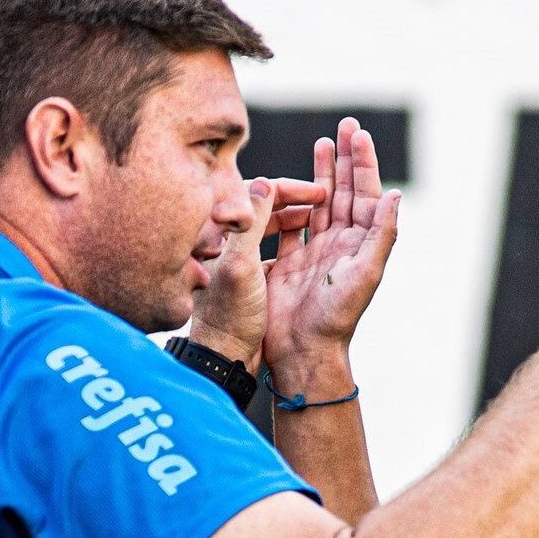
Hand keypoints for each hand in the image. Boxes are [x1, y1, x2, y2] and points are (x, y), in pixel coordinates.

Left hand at [188, 176, 327, 367]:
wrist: (225, 355)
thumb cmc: (231, 315)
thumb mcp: (242, 265)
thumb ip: (252, 223)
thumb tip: (264, 182)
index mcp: (216, 231)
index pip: (254, 192)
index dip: (289, 189)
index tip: (318, 193)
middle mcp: (222, 237)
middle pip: (261, 204)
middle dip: (293, 198)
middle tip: (322, 198)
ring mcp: (232, 254)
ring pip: (266, 222)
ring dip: (292, 216)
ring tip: (316, 217)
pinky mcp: (242, 271)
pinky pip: (267, 241)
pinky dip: (287, 235)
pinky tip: (304, 238)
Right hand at [265, 117, 401, 369]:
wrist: (303, 349)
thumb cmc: (338, 316)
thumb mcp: (366, 273)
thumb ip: (382, 233)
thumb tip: (397, 194)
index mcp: (361, 243)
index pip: (365, 193)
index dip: (362, 162)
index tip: (358, 133)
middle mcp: (341, 243)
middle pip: (345, 190)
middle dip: (346, 158)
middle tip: (345, 124)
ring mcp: (315, 251)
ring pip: (321, 201)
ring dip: (322, 172)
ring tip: (322, 142)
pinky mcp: (289, 260)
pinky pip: (292, 222)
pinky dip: (292, 200)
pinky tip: (288, 182)